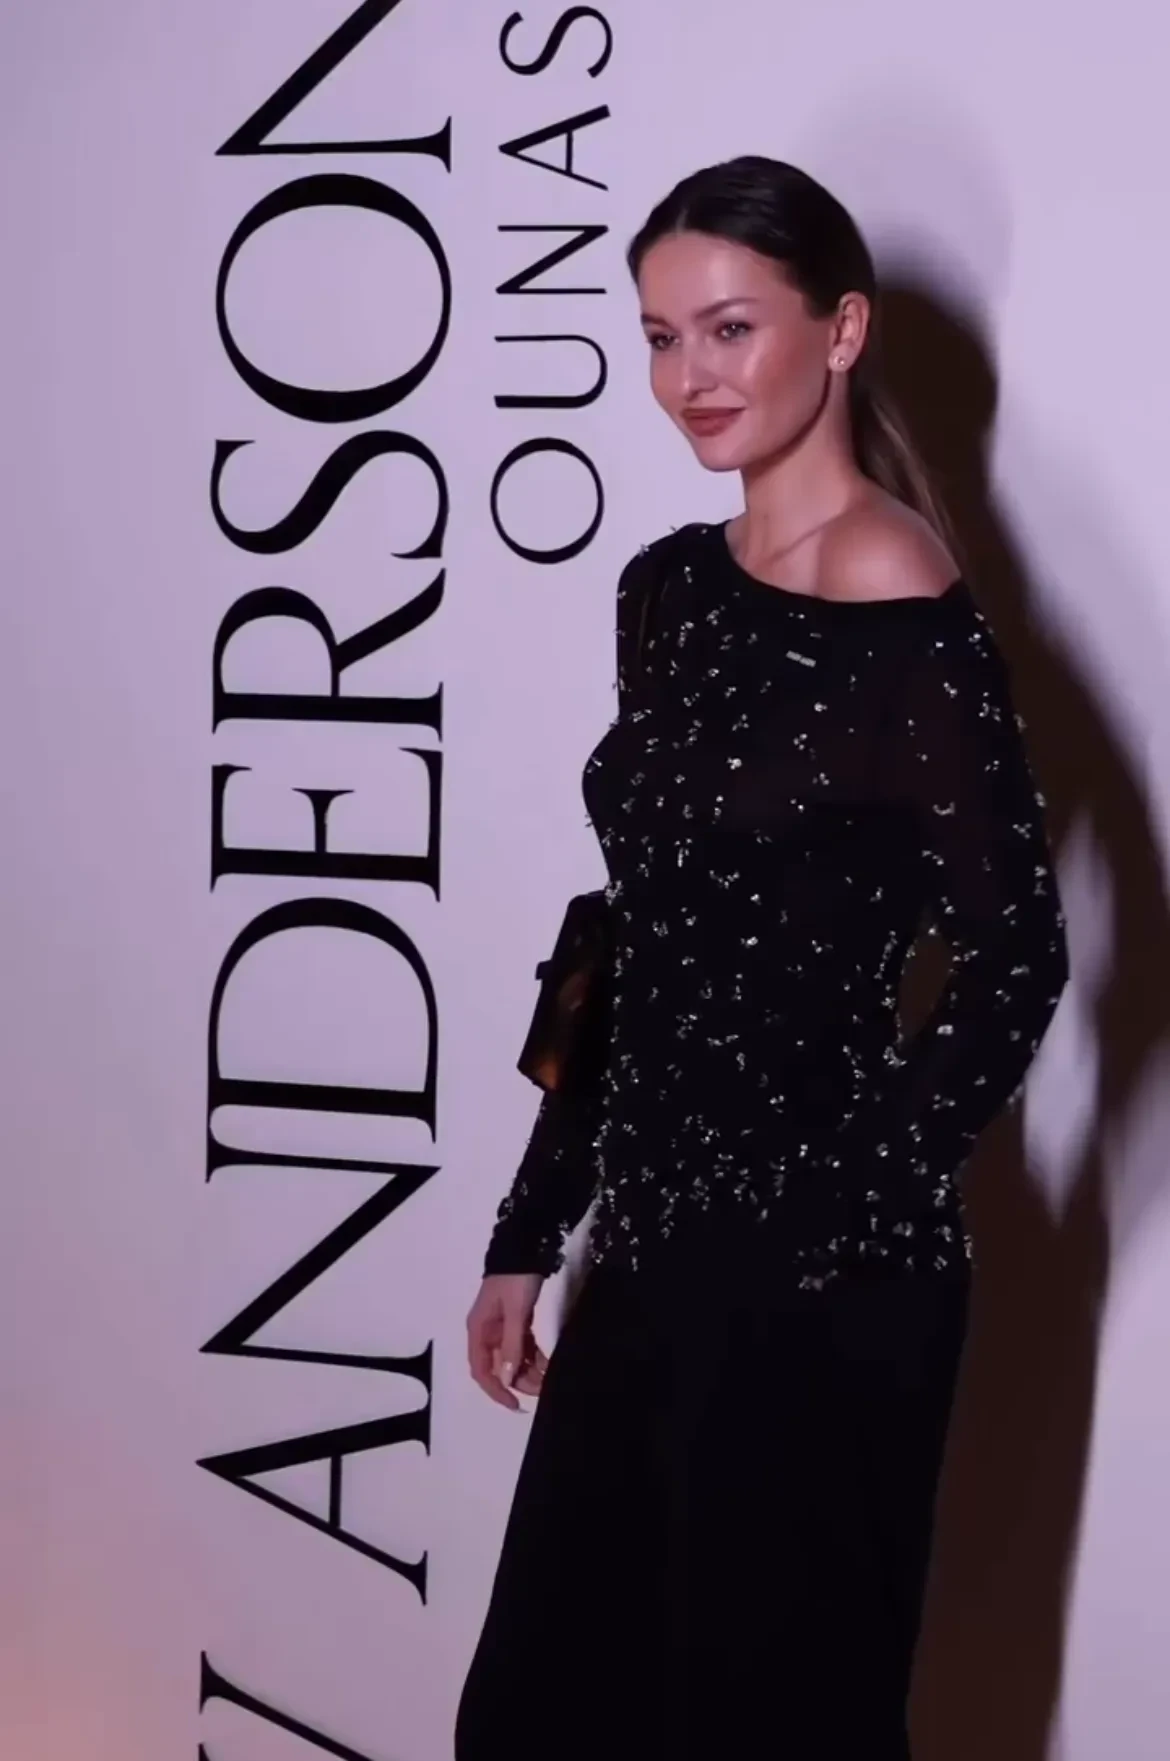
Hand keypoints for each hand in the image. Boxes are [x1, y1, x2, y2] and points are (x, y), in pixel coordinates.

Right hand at [466, 1273, 546, 1410]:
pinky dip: (533, 1357)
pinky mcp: (516, 1321)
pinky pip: (522, 1346)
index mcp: (478, 1330)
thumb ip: (511, 1346)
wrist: (526, 1248)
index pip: (481, 1370)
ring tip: (548, 1379)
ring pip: (511, 1358)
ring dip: (527, 1371)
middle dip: (517, 1381)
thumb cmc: (516, 1280)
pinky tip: (548, 1365)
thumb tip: (505, 1379)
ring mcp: (501, 1326)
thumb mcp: (516, 1313)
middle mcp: (486, 1331)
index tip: (516, 1405)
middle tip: (541, 1390)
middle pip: (498, 1367)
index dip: (496, 1391)